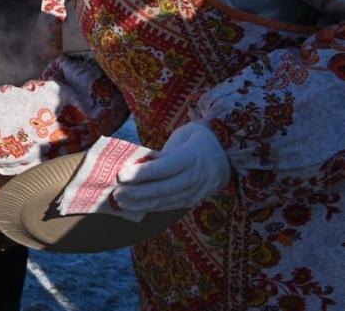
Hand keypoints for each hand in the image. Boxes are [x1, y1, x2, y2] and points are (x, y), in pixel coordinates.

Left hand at [115, 122, 229, 211]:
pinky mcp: (193, 200)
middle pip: (162, 188)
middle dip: (136, 192)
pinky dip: (152, 208)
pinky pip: (171, 206)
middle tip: (116, 192)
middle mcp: (195, 176)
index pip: (163, 168)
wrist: (228, 154)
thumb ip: (163, 151)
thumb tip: (139, 163)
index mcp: (192, 156)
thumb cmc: (198, 139)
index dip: (141, 173)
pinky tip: (135, 207)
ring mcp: (196, 191)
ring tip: (120, 202)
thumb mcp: (183, 136)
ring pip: (165, 200)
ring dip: (141, 203)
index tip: (120, 175)